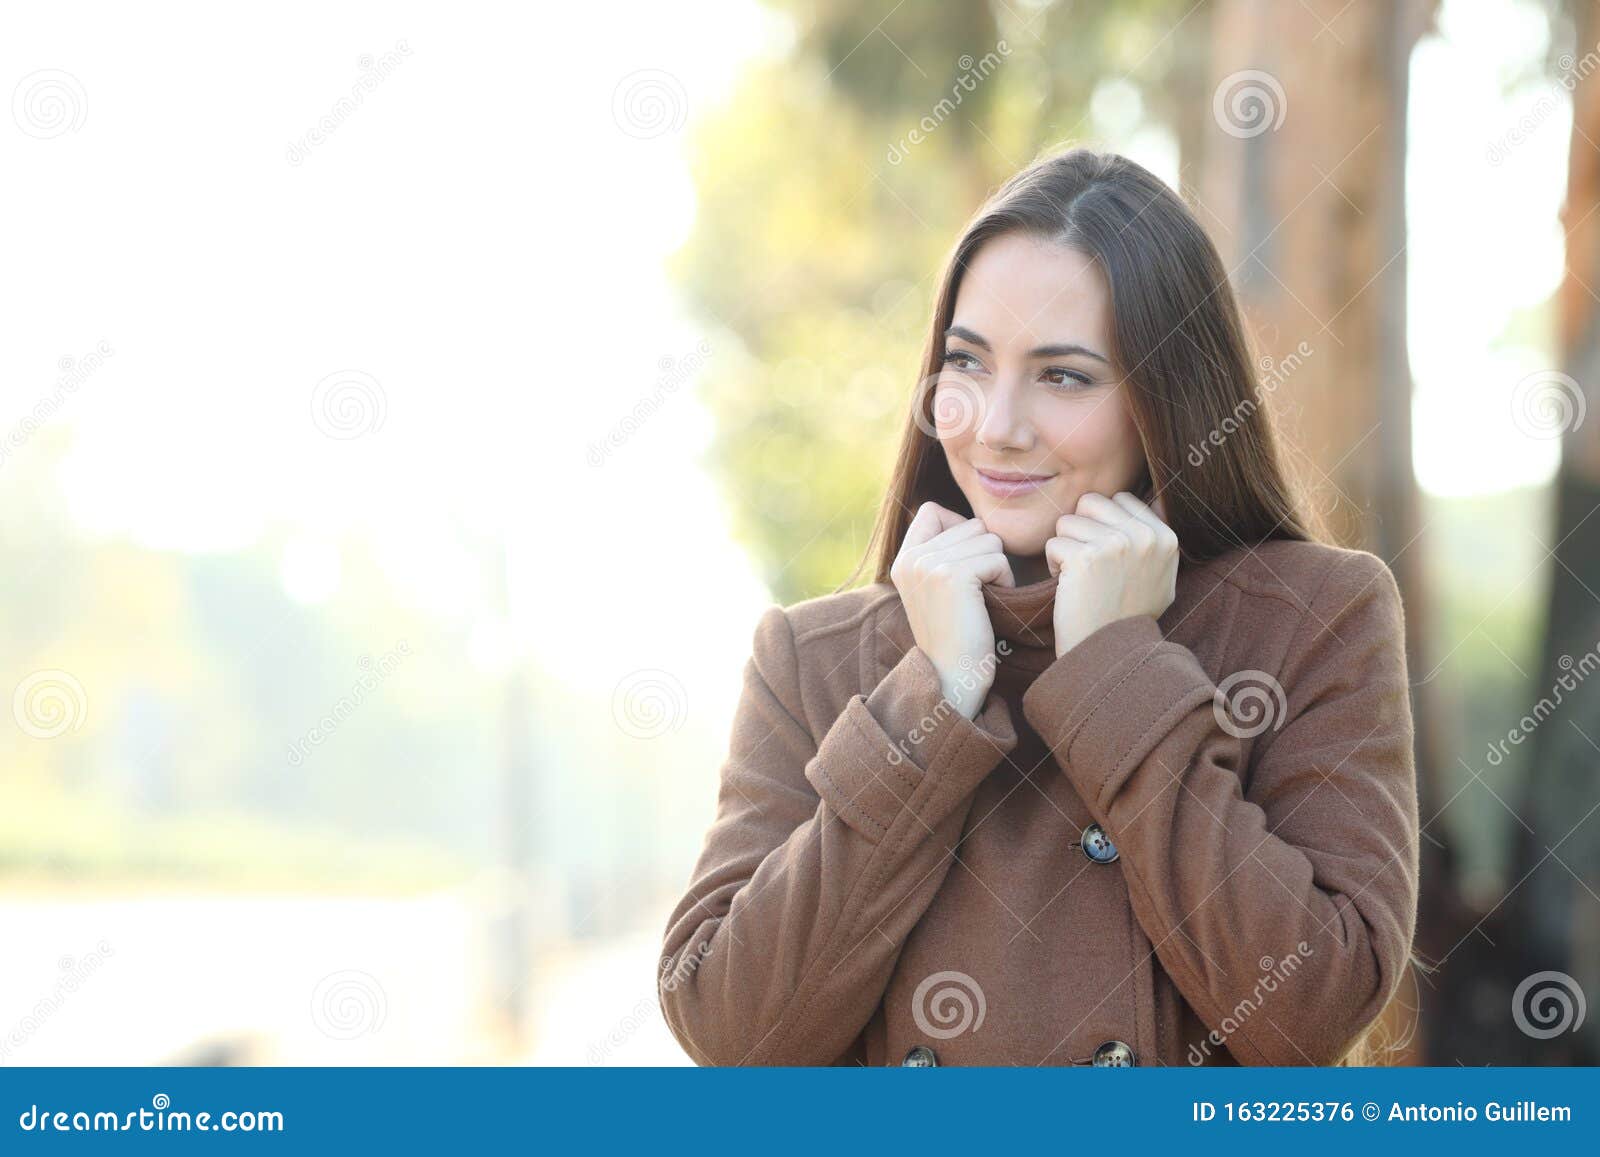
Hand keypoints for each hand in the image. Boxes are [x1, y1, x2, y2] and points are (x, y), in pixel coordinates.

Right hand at [889, 501, 1013, 718]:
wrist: (953, 676)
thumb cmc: (956, 634)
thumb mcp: (934, 587)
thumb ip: (941, 552)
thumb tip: (972, 521)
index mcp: (903, 558)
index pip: (932, 510)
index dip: (958, 527)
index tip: (965, 563)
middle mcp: (911, 557)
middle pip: (970, 524)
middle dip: (984, 553)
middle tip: (976, 591)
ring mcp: (929, 565)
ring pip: (988, 539)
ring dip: (996, 567)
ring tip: (982, 598)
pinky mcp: (953, 575)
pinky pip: (997, 558)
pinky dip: (1004, 580)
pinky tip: (990, 604)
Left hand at [1045, 491, 1177, 657]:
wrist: (1108, 654)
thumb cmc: (1127, 616)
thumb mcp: (1160, 577)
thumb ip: (1155, 541)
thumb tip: (1156, 501)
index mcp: (1165, 537)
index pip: (1120, 499)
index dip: (1103, 524)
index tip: (1107, 557)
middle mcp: (1144, 536)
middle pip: (1091, 502)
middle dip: (1081, 530)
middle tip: (1088, 565)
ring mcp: (1115, 545)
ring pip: (1067, 521)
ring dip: (1065, 549)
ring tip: (1081, 578)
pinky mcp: (1084, 558)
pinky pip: (1053, 544)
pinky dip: (1053, 566)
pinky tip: (1070, 588)